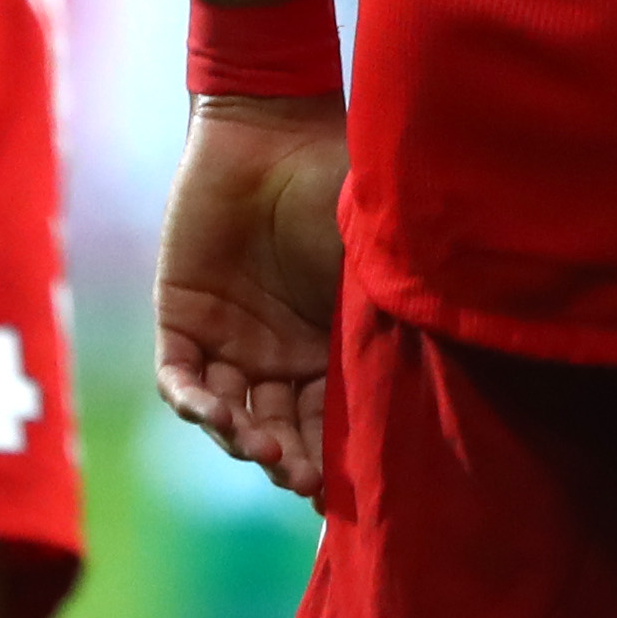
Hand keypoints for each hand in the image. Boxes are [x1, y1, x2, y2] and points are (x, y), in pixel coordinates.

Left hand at [153, 96, 347, 498]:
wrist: (271, 131)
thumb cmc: (333, 187)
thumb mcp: (370, 261)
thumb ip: (387, 311)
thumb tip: (435, 375)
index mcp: (327, 348)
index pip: (329, 421)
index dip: (335, 458)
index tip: (343, 485)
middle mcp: (277, 356)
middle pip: (280, 431)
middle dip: (290, 460)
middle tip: (300, 475)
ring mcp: (228, 342)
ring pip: (230, 416)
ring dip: (244, 439)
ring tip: (264, 447)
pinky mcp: (183, 319)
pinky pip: (181, 380)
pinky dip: (195, 403)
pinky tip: (217, 413)